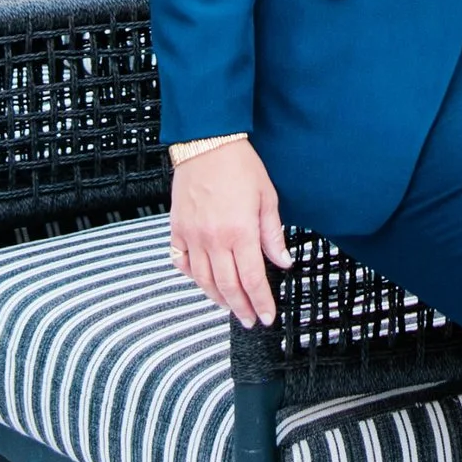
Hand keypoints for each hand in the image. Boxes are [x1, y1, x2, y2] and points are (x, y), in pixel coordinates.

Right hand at [170, 140, 291, 325]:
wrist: (207, 143)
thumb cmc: (238, 165)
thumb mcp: (267, 198)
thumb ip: (273, 234)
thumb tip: (283, 261)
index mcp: (240, 232)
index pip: (253, 280)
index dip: (261, 303)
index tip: (267, 316)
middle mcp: (214, 239)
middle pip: (228, 287)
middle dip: (241, 308)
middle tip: (250, 319)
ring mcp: (193, 236)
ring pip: (204, 280)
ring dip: (218, 298)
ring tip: (230, 306)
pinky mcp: (177, 229)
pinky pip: (182, 262)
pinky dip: (192, 276)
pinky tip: (202, 281)